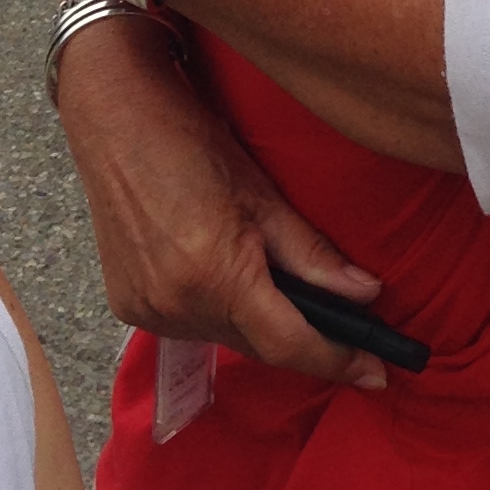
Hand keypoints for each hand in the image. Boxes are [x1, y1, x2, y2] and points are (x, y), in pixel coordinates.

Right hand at [51, 9, 391, 389]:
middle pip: (258, 346)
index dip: (337, 360)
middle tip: (347, 328)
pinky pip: (191, 326)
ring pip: (225, 338)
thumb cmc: (191, 141)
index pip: (289, 344)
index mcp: (215, 277)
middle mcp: (176, 306)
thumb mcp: (262, 194)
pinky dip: (221, 313)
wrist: (112, 116)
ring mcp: (146, 310)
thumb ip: (313, 255)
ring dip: (260, 325)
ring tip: (285, 291)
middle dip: (304, 340)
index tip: (377, 373)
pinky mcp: (126, 305)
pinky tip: (234, 285)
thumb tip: (366, 295)